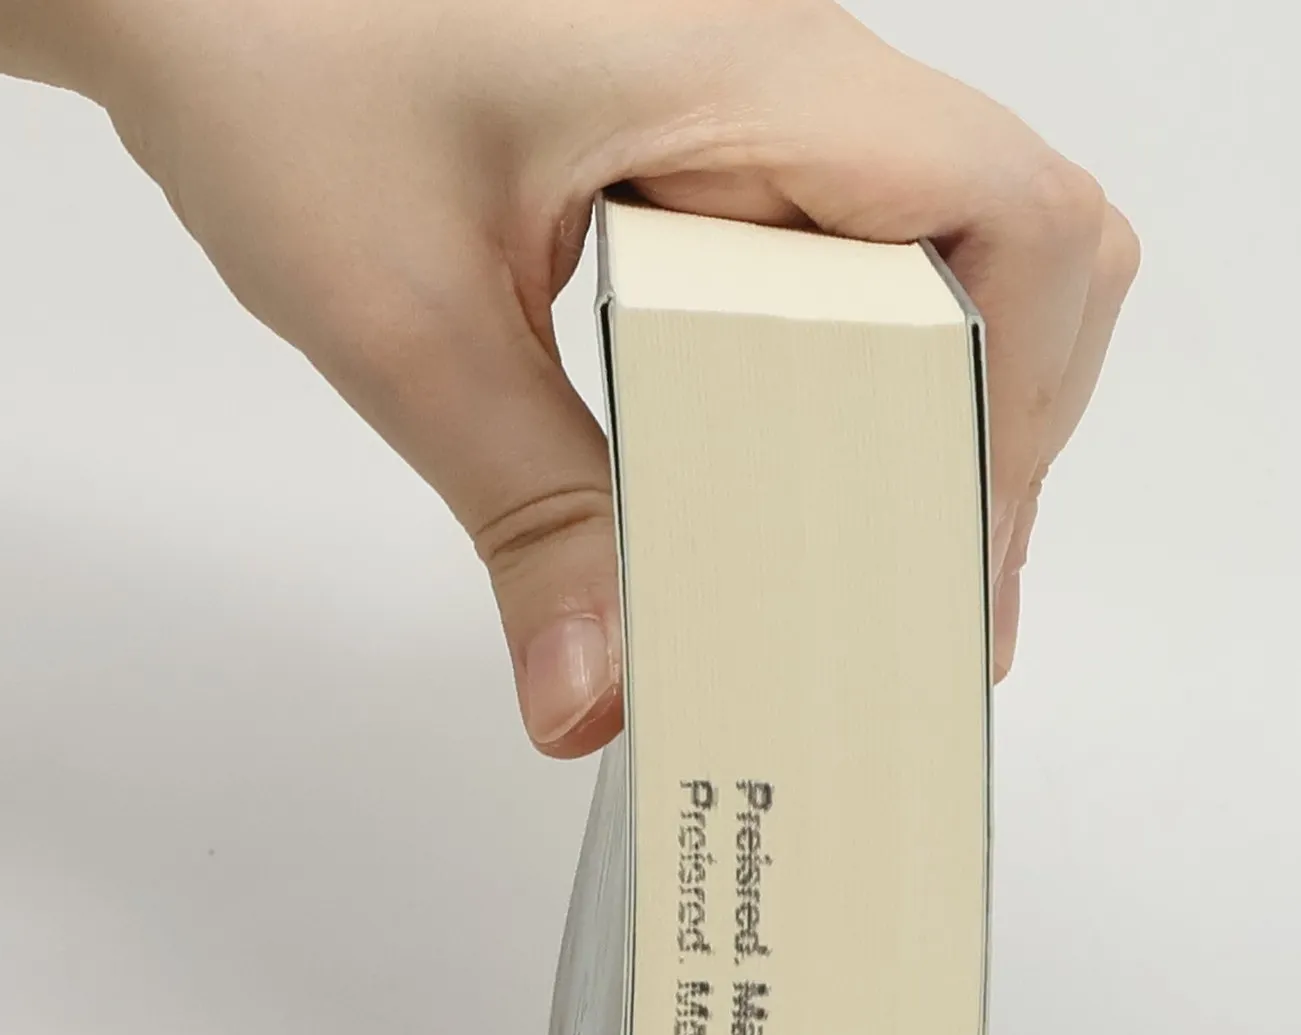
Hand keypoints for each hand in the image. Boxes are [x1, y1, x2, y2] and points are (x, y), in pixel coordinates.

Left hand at [55, 0, 1136, 752]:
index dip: (1029, 410)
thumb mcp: (406, 319)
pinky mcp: (713, 135)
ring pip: (944, 253)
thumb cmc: (271, 54)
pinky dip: (851, 371)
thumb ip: (526, 518)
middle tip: (918, 584)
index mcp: (759, 76)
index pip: (1021, 225)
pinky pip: (848, 251)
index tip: (955, 560)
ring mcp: (761, 97)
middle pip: (1021, 249)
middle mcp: (795, 71)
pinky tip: (778, 471)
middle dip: (996, 428)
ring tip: (860, 556)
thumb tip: (598, 704)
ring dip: (927, 405)